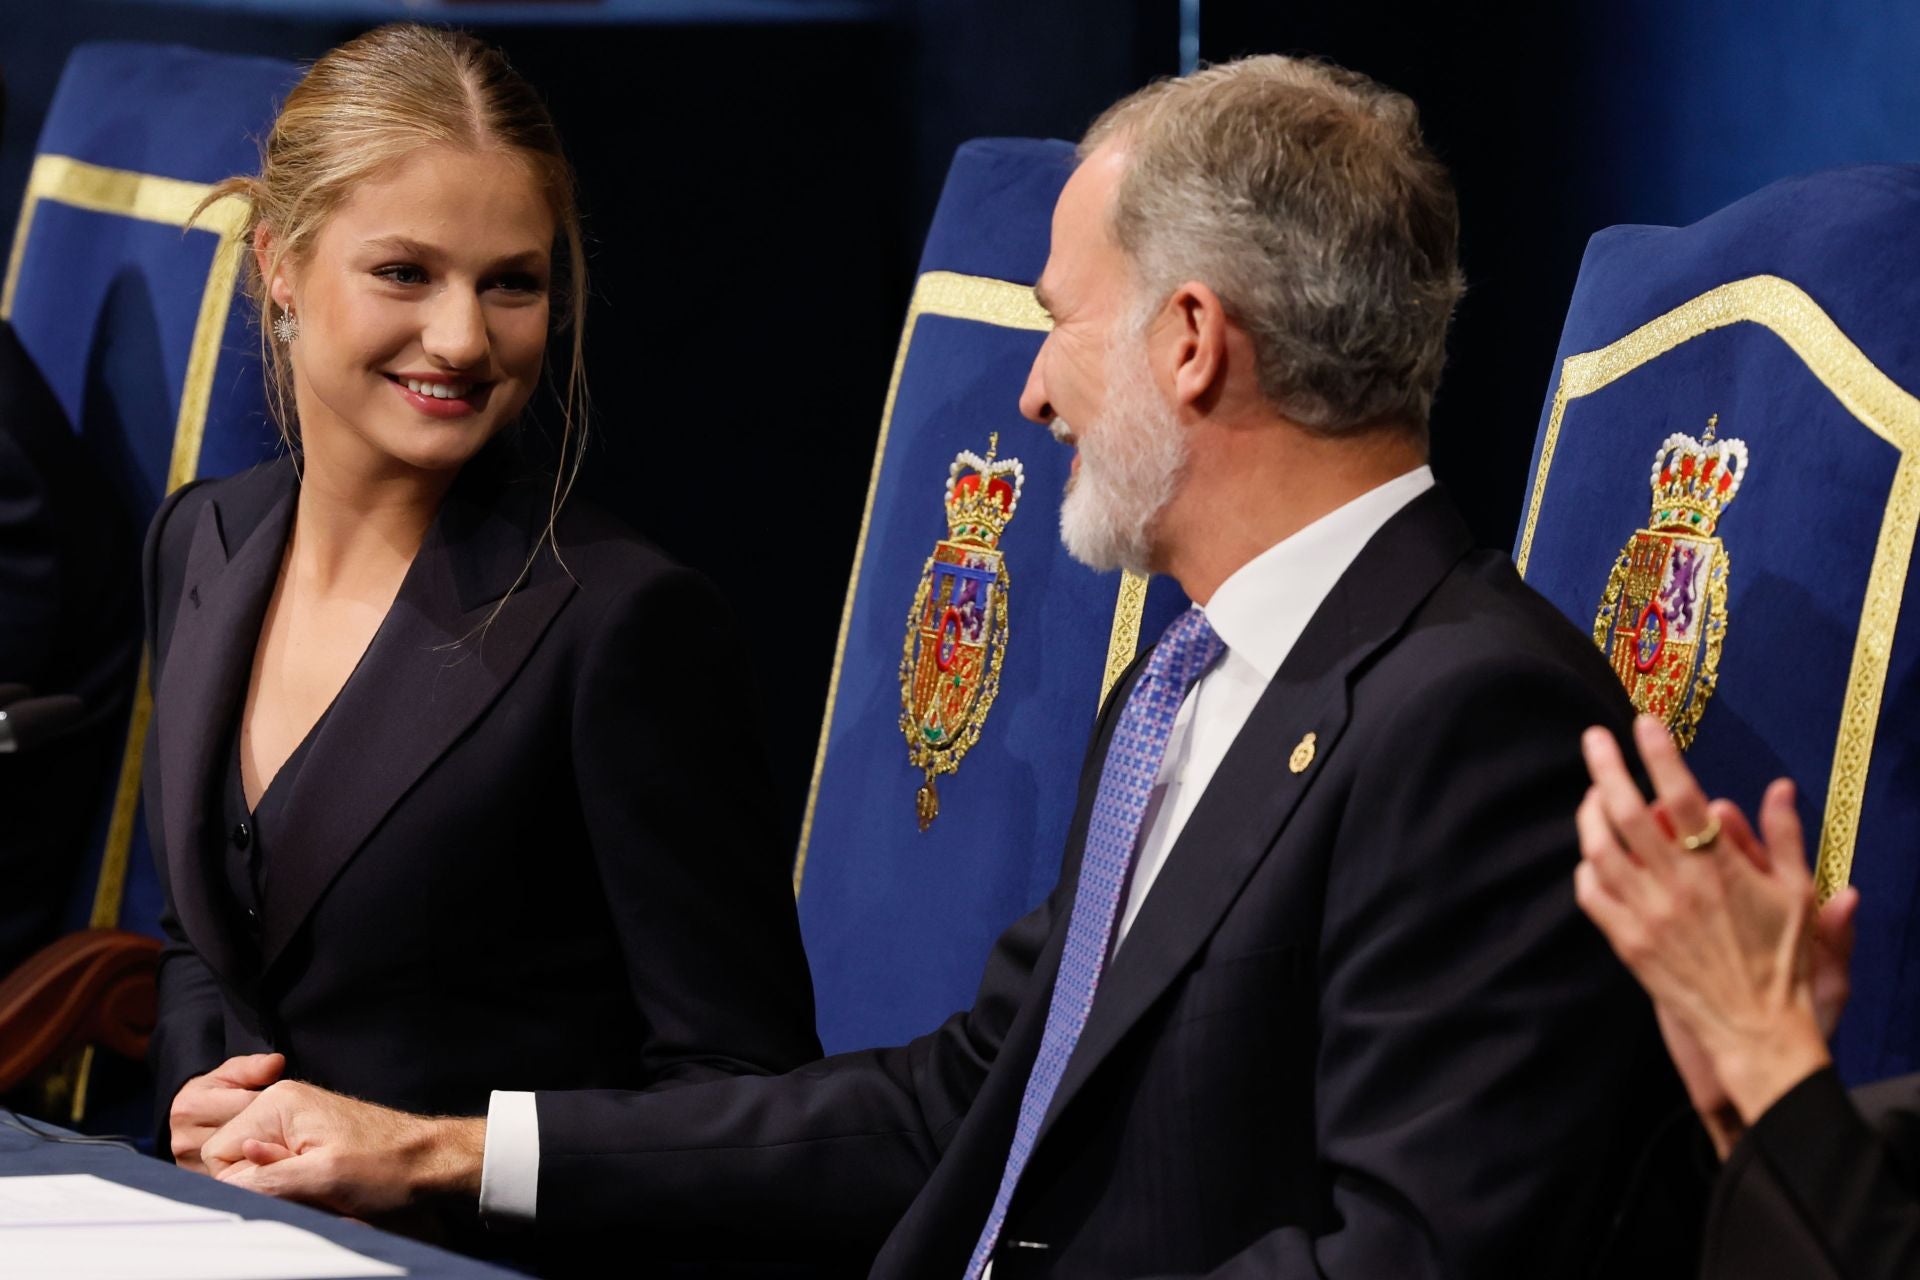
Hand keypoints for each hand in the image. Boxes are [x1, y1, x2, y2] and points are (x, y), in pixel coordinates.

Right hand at [169, 1053, 284, 1172]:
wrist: (192, 1115)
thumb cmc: (217, 1091)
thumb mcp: (233, 1072)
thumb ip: (254, 1067)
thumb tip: (276, 1062)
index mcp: (192, 1106)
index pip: (244, 1108)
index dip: (270, 1106)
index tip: (285, 1106)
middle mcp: (184, 1137)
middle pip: (242, 1138)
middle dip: (268, 1132)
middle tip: (288, 1128)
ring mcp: (188, 1162)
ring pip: (239, 1161)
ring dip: (260, 1153)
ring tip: (278, 1142)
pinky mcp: (196, 1178)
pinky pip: (232, 1178)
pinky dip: (251, 1169)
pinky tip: (263, 1159)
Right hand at [202, 1080, 484, 1218]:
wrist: (434, 1161)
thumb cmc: (389, 1167)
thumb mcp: (323, 1178)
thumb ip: (266, 1179)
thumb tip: (222, 1183)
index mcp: (277, 1104)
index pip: (217, 1154)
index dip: (244, 1183)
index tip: (284, 1190)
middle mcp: (281, 1106)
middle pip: (234, 1162)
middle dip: (264, 1187)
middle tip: (309, 1191)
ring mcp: (296, 1122)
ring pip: (258, 1172)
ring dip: (283, 1191)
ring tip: (322, 1190)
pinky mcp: (309, 1140)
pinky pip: (280, 1172)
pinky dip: (298, 1188)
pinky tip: (326, 1189)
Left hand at [1574, 716, 1835, 1135]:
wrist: (1757, 1030)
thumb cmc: (1784, 961)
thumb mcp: (1799, 894)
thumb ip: (1786, 836)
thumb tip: (1779, 787)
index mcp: (1720, 870)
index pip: (1683, 799)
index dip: (1661, 756)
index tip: (1644, 723)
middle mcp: (1677, 887)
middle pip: (1627, 814)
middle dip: (1606, 768)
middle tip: (1595, 738)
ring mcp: (1647, 915)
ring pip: (1600, 850)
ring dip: (1589, 814)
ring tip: (1591, 792)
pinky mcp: (1628, 943)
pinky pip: (1592, 895)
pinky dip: (1587, 867)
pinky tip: (1592, 854)